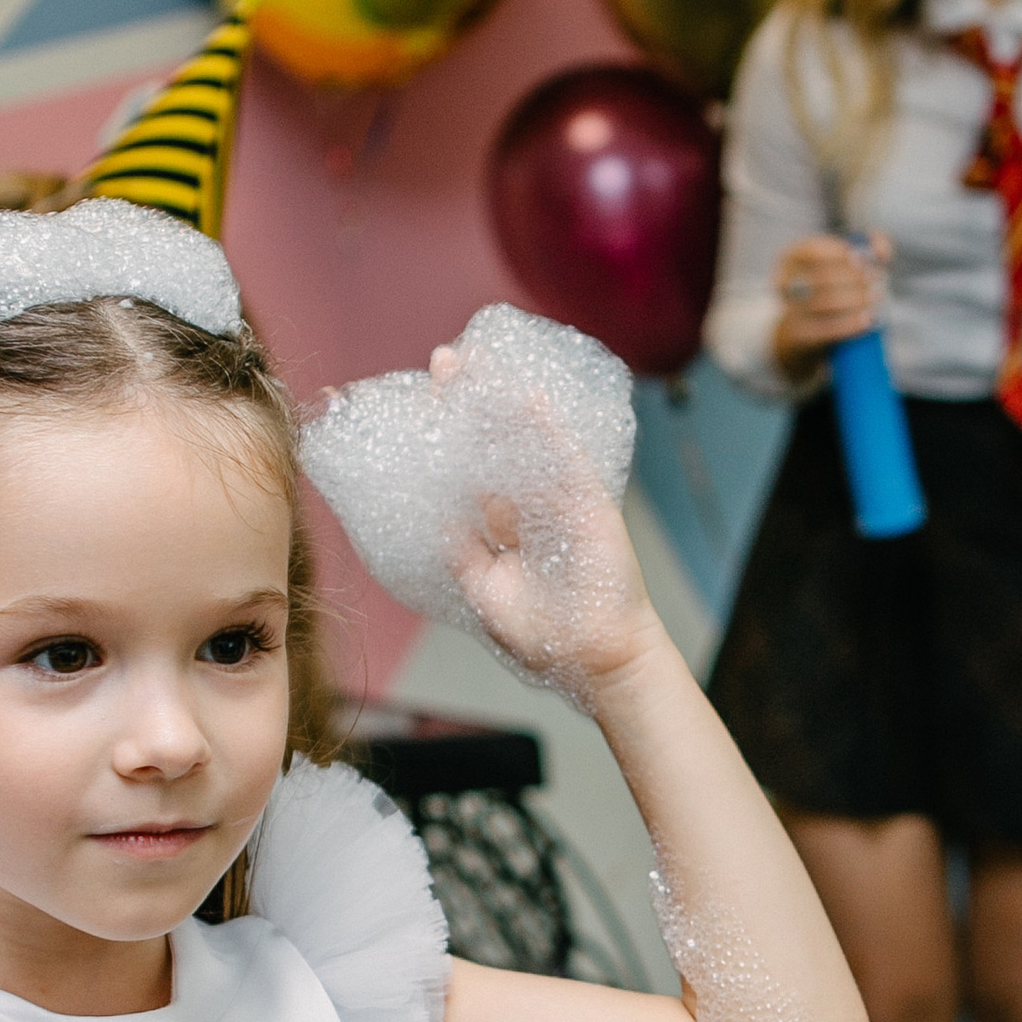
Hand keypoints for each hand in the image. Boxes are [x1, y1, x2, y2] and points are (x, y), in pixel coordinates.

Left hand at [433, 350, 659, 699]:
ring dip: (502, 400)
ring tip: (477, 362)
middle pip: (495, 442)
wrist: (597, 660)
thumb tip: (429, 511)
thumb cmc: (546, 636)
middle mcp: (530, 505)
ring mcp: (561, 500)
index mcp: (503, 525)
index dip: (449, 435)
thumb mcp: (483, 591)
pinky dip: (549, 429)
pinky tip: (529, 397)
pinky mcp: (589, 504)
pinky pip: (568, 459)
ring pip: (528, 440)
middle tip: (445, 360)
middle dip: (469, 402)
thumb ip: (460, 552)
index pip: (471, 468)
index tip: (424, 402)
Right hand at [774, 234, 887, 381]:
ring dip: (856, 300)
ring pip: (825, 303)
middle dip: (854, 278)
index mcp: (793, 256)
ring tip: (876, 298)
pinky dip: (850, 324)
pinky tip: (868, 320)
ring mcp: (790, 309)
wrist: (807, 325)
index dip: (840, 255)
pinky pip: (826, 329)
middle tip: (878, 280)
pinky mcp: (800, 334)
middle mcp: (785, 281)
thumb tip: (882, 251)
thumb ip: (868, 246)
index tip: (863, 261)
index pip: (814, 251)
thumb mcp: (846, 259)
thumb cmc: (833, 284)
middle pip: (822, 277)